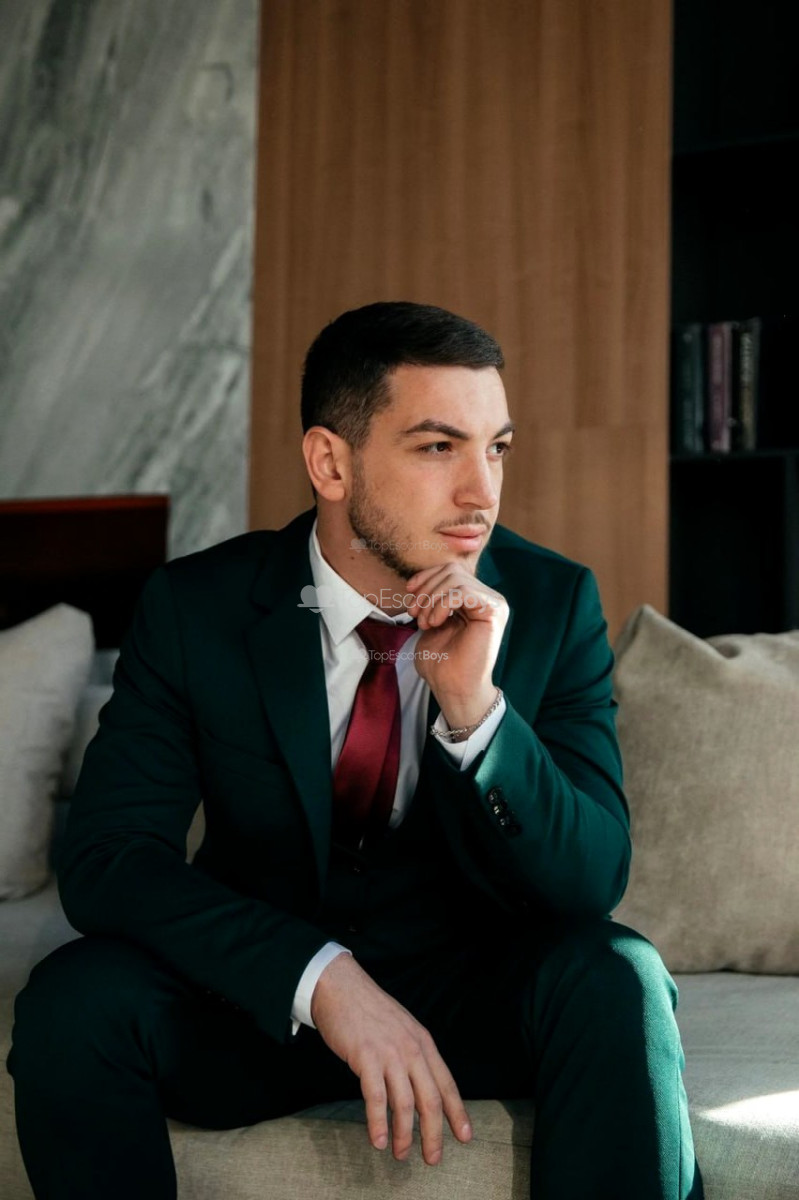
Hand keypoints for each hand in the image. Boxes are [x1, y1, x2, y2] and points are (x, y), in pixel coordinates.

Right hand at [310, 952, 472, 1164]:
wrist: (342, 987)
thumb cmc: (370, 1011)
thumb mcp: (403, 1029)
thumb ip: (413, 1055)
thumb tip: (420, 1088)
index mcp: (423, 1043)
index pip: (447, 1084)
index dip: (457, 1113)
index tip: (465, 1137)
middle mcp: (411, 1049)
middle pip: (431, 1099)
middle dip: (434, 1133)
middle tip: (433, 1158)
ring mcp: (389, 1053)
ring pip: (405, 1103)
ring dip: (404, 1134)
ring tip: (402, 1154)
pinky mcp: (366, 1057)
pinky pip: (376, 1097)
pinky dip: (378, 1123)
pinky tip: (378, 1140)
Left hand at [405, 561, 507, 727]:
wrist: (452, 688)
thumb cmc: (441, 662)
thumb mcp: (431, 621)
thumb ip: (432, 598)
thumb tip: (420, 580)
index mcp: (473, 598)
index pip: (450, 569)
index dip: (426, 577)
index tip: (409, 593)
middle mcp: (487, 597)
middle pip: (452, 571)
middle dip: (426, 590)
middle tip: (415, 615)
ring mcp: (493, 603)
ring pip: (456, 579)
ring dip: (432, 600)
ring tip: (426, 623)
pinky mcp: (494, 612)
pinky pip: (464, 592)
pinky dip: (443, 604)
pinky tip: (436, 623)